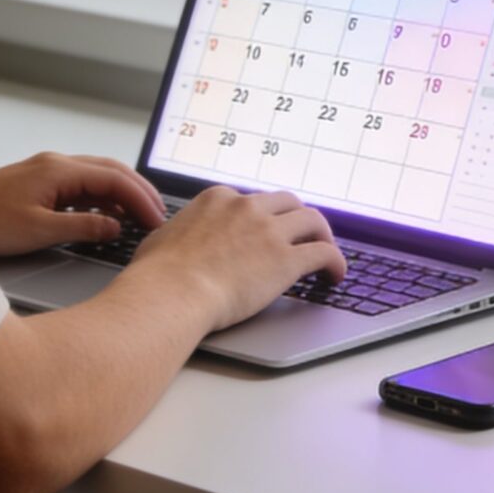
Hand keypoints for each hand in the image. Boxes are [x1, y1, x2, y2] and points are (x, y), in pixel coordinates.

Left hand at [0, 152, 168, 257]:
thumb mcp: (39, 230)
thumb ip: (83, 227)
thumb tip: (116, 227)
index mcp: (60, 169)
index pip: (115, 179)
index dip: (141, 199)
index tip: (157, 220)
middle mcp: (57, 164)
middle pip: (112, 171)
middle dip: (139, 192)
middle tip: (159, 216)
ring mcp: (47, 172)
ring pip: (97, 177)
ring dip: (122, 195)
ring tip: (140, 219)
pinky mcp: (39, 184)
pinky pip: (81, 186)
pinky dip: (101, 199)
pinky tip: (107, 218)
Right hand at [128, 185, 347, 331]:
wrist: (171, 293)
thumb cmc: (158, 274)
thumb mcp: (162, 238)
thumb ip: (177, 232)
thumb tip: (171, 239)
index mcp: (218, 199)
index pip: (251, 201)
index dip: (263, 216)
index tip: (266, 228)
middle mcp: (247, 207)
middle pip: (287, 202)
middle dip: (297, 217)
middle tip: (302, 233)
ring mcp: (269, 231)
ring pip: (312, 220)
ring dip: (322, 233)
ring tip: (326, 250)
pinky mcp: (286, 259)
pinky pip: (324, 253)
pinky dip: (335, 261)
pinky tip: (335, 275)